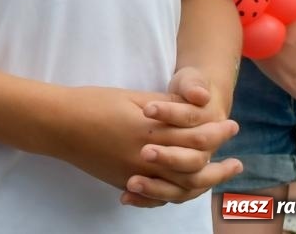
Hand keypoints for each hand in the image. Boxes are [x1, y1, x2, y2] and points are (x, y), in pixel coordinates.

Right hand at [52, 85, 239, 202]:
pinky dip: (174, 195)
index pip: (195, 137)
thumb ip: (164, 107)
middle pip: (194, 168)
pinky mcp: (124, 183)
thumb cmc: (93, 103)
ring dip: (203, 185)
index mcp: (151, 132)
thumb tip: (191, 110)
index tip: (232, 127)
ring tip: (217, 180)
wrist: (58, 124)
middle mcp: (147, 158)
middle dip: (218, 166)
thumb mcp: (131, 97)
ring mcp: (135, 175)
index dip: (217, 132)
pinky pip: (157, 197)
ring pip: (179, 188)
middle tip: (237, 163)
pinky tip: (184, 190)